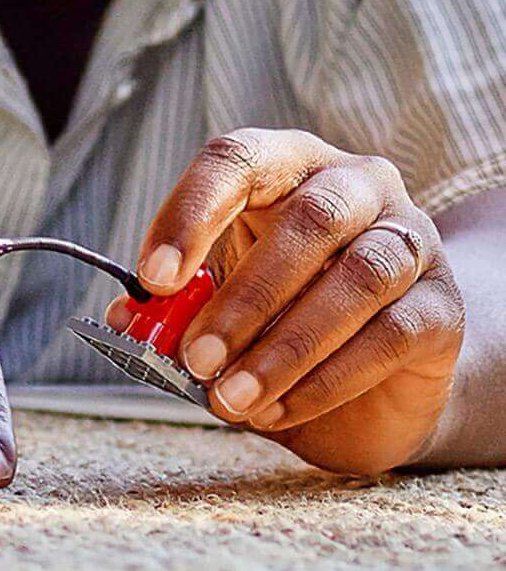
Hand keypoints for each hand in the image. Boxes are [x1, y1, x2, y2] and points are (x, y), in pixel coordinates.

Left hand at [137, 128, 463, 472]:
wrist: (378, 375)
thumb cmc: (281, 316)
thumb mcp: (218, 305)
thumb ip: (176, 305)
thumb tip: (127, 317)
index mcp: (285, 166)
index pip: (236, 160)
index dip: (190, 214)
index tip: (153, 279)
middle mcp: (356, 186)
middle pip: (309, 221)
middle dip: (243, 297)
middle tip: (195, 359)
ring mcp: (410, 240)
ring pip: (357, 278)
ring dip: (285, 346)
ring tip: (233, 398)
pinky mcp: (443, 305)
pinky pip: (391, 334)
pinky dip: (327, 378)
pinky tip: (278, 411)